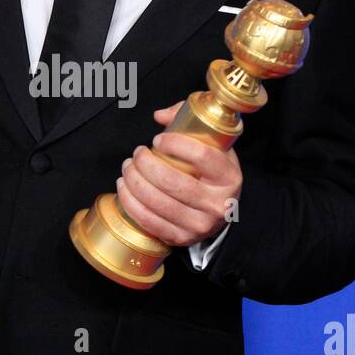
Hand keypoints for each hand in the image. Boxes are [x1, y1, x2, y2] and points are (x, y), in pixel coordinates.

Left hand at [114, 101, 242, 247]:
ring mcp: (200, 225)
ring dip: (133, 181)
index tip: (158, 140)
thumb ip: (189, 120)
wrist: (219, 209)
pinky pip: (149, 221)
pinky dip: (131, 202)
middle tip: (136, 153)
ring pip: (157, 202)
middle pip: (173, 181)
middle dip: (145, 164)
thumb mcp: (212, 145)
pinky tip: (124, 188)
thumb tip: (160, 116)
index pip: (202, 157)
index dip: (174, 144)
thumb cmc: (211, 172)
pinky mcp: (181, 238)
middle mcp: (218, 204)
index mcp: (229, 177)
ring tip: (127, 167)